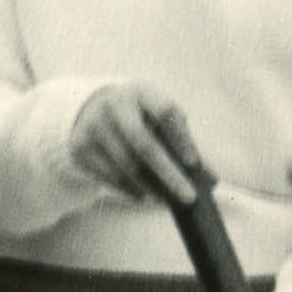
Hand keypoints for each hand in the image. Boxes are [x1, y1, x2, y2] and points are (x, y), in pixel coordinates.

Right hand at [69, 84, 200, 204]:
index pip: (165, 112)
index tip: (194, 164)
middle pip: (144, 145)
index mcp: (140, 92)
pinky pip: (110, 177)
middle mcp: (114, 106)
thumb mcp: (159, 119)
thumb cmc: (139, 116)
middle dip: (168, 174)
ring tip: (167, 199)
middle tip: (189, 197)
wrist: (89, 107)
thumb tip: (211, 181)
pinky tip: (145, 195)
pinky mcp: (80, 148)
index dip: (180, 138)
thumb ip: (185, 144)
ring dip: (151, 187)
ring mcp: (93, 127)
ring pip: (127, 166)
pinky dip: (131, 190)